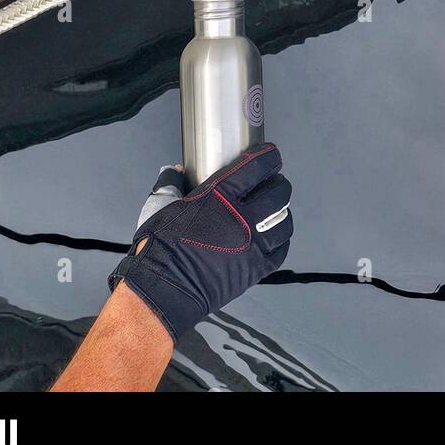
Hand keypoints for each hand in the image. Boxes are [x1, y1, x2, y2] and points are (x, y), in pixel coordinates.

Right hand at [108, 144, 292, 340]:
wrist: (162, 290)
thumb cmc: (159, 248)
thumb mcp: (160, 207)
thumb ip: (171, 184)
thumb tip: (175, 171)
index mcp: (219, 196)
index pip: (256, 167)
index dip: (269, 157)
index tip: (271, 155)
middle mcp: (242, 218)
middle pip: (278, 192)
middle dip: (279, 183)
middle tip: (275, 182)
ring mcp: (252, 245)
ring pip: (284, 220)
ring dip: (283, 211)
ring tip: (276, 209)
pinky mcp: (255, 269)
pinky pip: (281, 250)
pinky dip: (281, 240)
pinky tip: (275, 236)